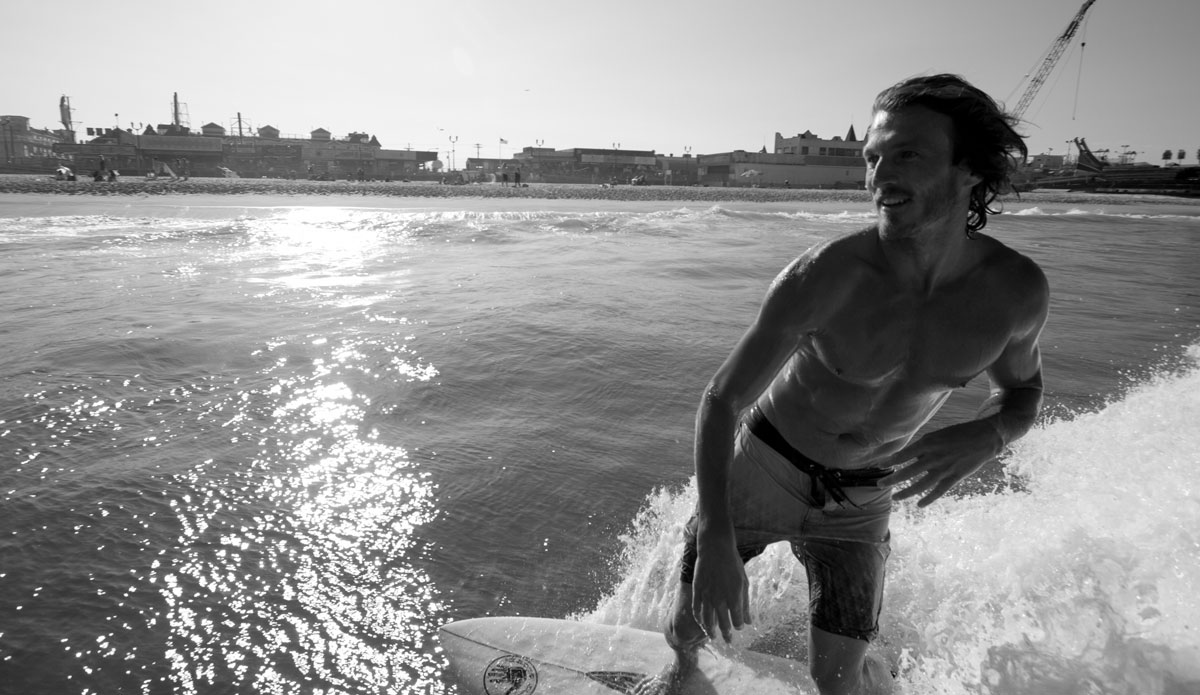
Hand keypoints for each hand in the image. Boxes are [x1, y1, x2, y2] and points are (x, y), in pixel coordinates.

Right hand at [691, 528, 751, 642]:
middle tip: (728, 641)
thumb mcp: (744, 583)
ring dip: (710, 631)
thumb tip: (748, 621)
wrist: (715, 549)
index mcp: (734, 598)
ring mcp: (707, 596)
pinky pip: (697, 610)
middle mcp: (720, 600)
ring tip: (713, 637)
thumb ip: (745, 603)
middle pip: (723, 625)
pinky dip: (699, 619)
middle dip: (726, 634)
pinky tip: (702, 623)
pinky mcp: (697, 591)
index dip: (738, 626)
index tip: (738, 626)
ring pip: (707, 621)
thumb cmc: (733, 564)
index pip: (737, 621)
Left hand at [879, 420, 1003, 506]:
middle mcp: (933, 457)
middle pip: (907, 472)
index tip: (879, 466)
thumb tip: (909, 457)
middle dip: (891, 480)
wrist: (985, 437)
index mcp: (927, 443)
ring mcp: (944, 469)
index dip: (890, 461)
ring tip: (895, 498)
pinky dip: (929, 499)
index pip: (903, 454)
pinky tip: (919, 505)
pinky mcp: (955, 478)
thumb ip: (923, 448)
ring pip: (920, 485)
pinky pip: (938, 491)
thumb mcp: (937, 435)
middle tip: (879, 484)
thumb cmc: (958, 433)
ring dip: (906, 493)